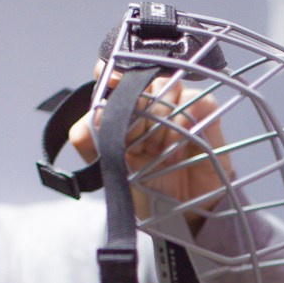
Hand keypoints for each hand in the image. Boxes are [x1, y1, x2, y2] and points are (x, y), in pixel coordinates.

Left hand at [69, 64, 234, 230]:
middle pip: (140, 79)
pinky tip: (175, 150)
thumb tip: (79, 129)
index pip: (115, 72)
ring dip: (158, 120)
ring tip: (157, 152)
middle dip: (134, 110)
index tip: (110, 83)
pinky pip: (193, 100)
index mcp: (127, 105)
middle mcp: (152, 99)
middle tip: (134, 144)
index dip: (111, 73)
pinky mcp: (204, 111)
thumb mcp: (112, 166)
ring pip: (165, 86)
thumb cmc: (149, 184)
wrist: (182, 209)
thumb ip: (91, 144)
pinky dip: (181, 123)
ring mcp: (179, 102)